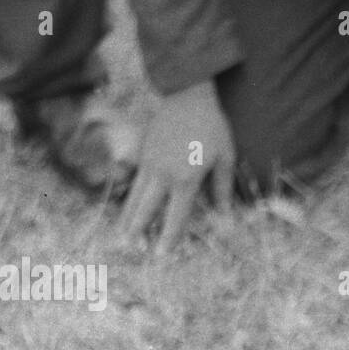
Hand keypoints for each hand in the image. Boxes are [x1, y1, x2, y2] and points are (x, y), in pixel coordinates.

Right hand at [122, 81, 234, 249]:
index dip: (169, 237)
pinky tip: (128, 211)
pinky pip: (134, 183)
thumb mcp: (225, 157)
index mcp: (186, 179)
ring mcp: (149, 164)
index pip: (176, 215)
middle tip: (133, 250)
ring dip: (129, 219)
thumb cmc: (211, 126)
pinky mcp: (143, 154)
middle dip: (140, 231)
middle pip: (147, 210)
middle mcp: (163, 174)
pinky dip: (130, 200)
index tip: (162, 255)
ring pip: (135, 197)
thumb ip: (222, 189)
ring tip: (123, 238)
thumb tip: (225, 217)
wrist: (186, 93)